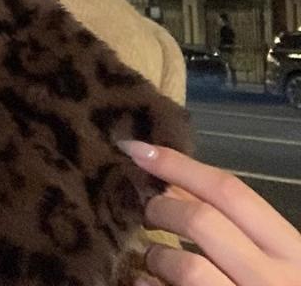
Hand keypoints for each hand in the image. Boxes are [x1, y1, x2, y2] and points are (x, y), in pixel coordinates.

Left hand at [117, 140, 300, 285]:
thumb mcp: (275, 260)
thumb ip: (235, 226)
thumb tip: (174, 181)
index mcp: (294, 253)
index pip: (230, 192)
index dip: (178, 164)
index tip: (135, 149)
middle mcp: (275, 282)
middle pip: (202, 221)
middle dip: (162, 208)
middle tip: (148, 212)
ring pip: (184, 266)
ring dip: (156, 257)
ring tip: (154, 261)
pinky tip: (146, 285)